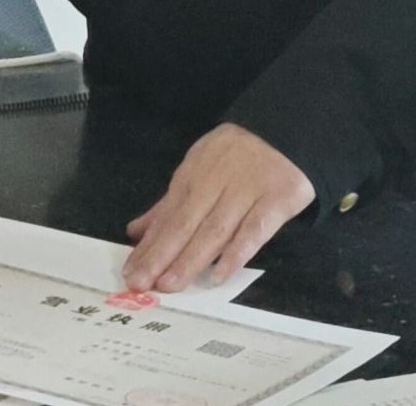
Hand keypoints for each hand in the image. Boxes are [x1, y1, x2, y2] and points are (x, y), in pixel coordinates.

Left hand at [122, 124, 314, 291]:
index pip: (168, 215)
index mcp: (193, 174)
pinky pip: (254, 230)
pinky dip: (236, 253)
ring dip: (191, 258)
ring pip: (215, 230)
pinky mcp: (276, 199)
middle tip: (141, 283)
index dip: (150, 245)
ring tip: (170, 285)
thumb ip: (169, 205)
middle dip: (162, 254)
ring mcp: (246, 191)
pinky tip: (218, 275)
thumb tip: (135, 233)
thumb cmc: (235, 157)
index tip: (132, 271)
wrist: (284, 131)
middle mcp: (215, 182)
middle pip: (186, 223)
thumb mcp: (198, 169)